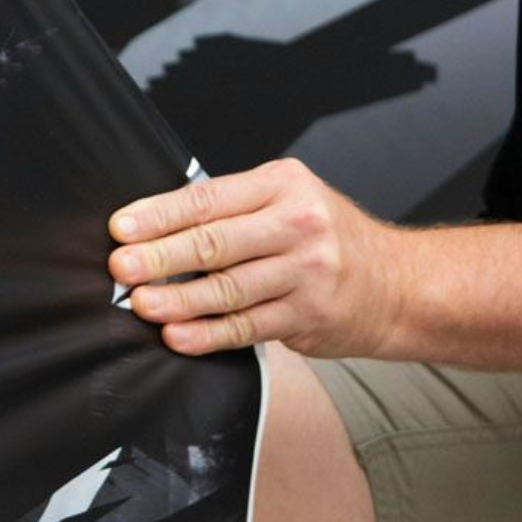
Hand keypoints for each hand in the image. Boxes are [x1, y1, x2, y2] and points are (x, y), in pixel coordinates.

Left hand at [108, 158, 405, 358]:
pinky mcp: (309, 316)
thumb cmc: (327, 236)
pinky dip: (209, 334)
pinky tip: (179, 336)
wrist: (399, 283)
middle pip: (215, 242)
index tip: (122, 227)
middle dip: (161, 256)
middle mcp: (297, 224)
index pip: (208, 198)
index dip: (159, 215)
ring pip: (228, 289)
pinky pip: (248, 327)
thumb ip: (232, 207)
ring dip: (178, 300)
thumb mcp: (287, 199)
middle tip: (122, 267)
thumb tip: (155, 225)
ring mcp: (307, 272)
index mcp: (282, 185)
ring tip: (142, 304)